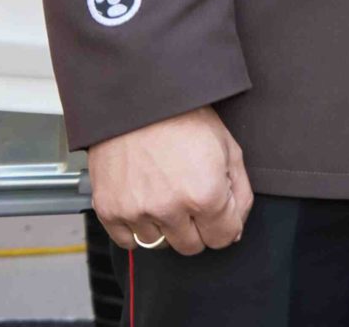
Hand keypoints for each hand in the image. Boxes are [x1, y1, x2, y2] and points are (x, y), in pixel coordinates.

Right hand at [88, 106, 251, 255]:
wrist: (140, 101)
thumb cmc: (185, 119)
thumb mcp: (229, 149)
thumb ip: (239, 194)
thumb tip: (236, 229)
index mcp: (205, 195)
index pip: (222, 238)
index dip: (225, 223)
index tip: (218, 210)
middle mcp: (170, 209)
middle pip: (192, 246)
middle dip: (198, 227)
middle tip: (191, 198)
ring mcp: (136, 212)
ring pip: (160, 245)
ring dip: (166, 227)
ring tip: (165, 193)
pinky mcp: (109, 211)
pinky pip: (128, 241)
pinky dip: (138, 228)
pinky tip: (145, 201)